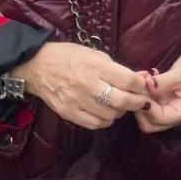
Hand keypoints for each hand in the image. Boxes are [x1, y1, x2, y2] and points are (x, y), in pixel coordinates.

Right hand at [7, 42, 148, 130]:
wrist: (36, 66)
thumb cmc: (69, 56)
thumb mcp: (95, 55)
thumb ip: (118, 69)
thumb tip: (141, 79)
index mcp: (95, 66)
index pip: (128, 81)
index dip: (141, 86)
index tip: (143, 86)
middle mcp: (86, 85)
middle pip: (122, 101)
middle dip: (137, 103)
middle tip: (141, 101)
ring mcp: (76, 101)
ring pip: (110, 115)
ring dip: (120, 112)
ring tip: (120, 104)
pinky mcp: (68, 113)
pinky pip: (95, 124)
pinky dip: (105, 120)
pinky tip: (106, 112)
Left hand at [136, 39, 180, 133]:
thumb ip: (161, 83)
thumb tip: (143, 86)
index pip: (159, 119)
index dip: (146, 107)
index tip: (140, 89)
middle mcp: (177, 114)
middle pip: (150, 123)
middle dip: (140, 107)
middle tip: (138, 87)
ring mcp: (170, 106)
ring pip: (147, 113)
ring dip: (141, 98)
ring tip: (142, 78)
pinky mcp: (166, 98)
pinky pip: (150, 101)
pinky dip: (145, 91)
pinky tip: (148, 76)